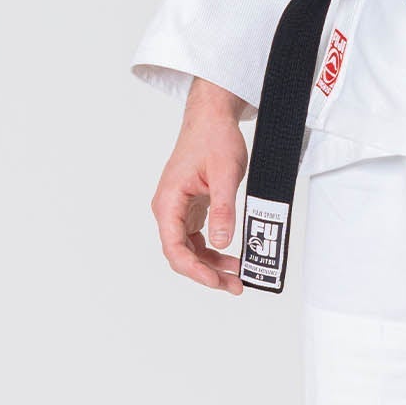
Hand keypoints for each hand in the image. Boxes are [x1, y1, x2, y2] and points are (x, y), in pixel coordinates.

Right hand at [151, 78, 250, 293]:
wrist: (211, 119)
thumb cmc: (213, 138)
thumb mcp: (226, 174)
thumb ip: (223, 209)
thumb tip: (222, 241)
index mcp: (169, 201)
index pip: (174, 248)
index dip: (194, 270)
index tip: (214, 281)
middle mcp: (169, 209)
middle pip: (181, 254)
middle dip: (206, 273)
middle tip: (234, 285)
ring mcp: (179, 209)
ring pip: (190, 249)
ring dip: (211, 266)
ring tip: (236, 277)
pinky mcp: (191, 208)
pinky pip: (198, 238)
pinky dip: (213, 251)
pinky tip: (231, 258)